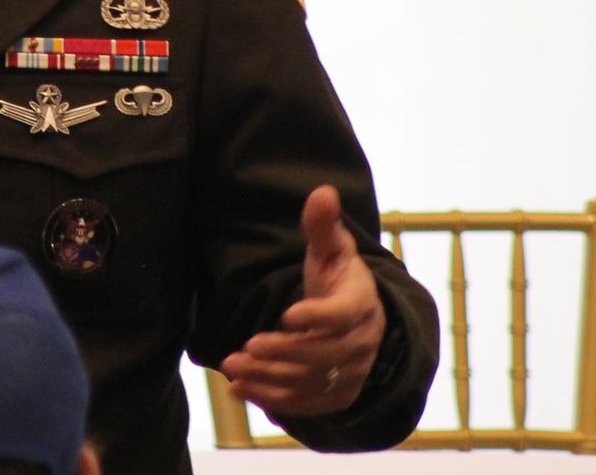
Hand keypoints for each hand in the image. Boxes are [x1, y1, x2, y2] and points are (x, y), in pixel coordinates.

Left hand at [220, 184, 384, 415]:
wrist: (360, 321)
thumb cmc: (339, 280)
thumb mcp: (332, 250)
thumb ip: (323, 225)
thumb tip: (322, 191)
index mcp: (361, 303)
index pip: (344, 314)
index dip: (319, 317)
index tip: (288, 315)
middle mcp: (361, 343)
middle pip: (324, 353)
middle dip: (284, 352)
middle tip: (248, 345)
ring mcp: (350, 373)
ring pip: (311, 381)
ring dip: (270, 377)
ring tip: (233, 366)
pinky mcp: (335, 395)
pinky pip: (306, 403)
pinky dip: (272, 399)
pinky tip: (240, 389)